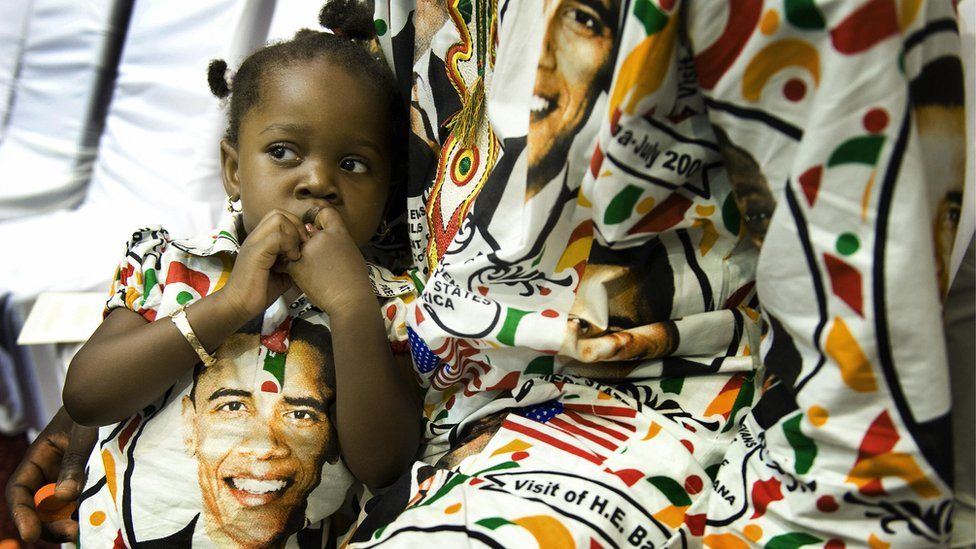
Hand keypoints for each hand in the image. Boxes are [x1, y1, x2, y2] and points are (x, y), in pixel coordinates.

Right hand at [5, 407, 97, 542]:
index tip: (30, 535)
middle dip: (49, 525)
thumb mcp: (84, 433)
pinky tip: (97, 517)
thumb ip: (74, 461)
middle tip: (71, 533)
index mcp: (39, 458)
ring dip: (67, 522)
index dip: (21, 514)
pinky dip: (84, 513)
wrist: (115, 403)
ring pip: (59, 511)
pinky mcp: (87, 484)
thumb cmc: (94, 412)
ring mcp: (68, 480)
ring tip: (85, 527)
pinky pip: (79, 504)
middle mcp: (49, 473)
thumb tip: (64, 496)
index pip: (19, 491)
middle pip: (38, 508)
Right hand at [221, 209, 306, 318]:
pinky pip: (276, 237)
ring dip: (293, 233)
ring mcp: (254, 242)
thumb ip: (293, 262)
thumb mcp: (283, 274)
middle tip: (302, 246)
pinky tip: (292, 260)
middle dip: (297, 226)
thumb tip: (311, 259)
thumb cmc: (259, 291)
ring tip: (296, 253)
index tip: (304, 245)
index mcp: (261, 239)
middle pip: (279, 212)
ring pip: (278, 218)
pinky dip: (289, 245)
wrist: (238, 305)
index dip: (296, 226)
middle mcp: (256, 236)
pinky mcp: (256, 253)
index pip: (279, 216)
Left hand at [285, 206, 374, 313]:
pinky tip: (304, 277)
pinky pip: (288, 261)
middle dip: (307, 241)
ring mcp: (306, 251)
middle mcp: (321, 237)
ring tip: (312, 270)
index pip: (324, 213)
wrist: (349, 300)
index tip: (319, 230)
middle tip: (316, 258)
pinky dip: (292, 267)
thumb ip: (336, 240)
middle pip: (306, 231)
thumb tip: (321, 235)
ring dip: (298, 254)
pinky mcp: (295, 265)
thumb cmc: (355, 280)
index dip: (319, 221)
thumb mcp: (351, 251)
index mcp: (338, 232)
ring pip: (295, 245)